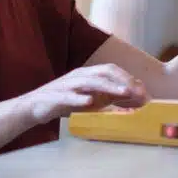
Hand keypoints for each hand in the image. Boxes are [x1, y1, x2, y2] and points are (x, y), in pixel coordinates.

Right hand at [23, 64, 148, 124]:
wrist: (34, 107)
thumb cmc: (65, 102)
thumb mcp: (90, 99)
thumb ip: (108, 97)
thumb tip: (133, 97)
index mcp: (88, 74)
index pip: (111, 70)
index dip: (127, 78)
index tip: (143, 90)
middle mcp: (79, 76)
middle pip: (103, 71)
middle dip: (121, 79)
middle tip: (137, 91)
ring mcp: (67, 85)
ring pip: (89, 81)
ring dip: (108, 86)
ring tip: (122, 92)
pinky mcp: (55, 96)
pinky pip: (68, 96)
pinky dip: (79, 98)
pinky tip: (89, 102)